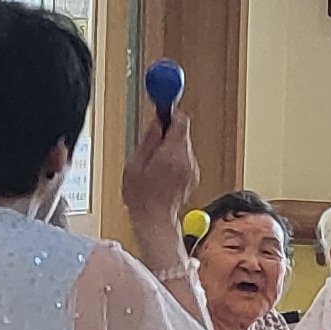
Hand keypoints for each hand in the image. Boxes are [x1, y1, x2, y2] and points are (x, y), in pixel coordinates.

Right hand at [119, 97, 198, 243]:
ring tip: (152, 164)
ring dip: (169, 147)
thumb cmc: (141, 197)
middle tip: (151, 138)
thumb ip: (148, 140)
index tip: (162, 107)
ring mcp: (193, 169)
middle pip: (182, 133)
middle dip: (167, 132)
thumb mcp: (136, 164)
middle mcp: (187, 160)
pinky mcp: (194, 176)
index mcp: (173, 155)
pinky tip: (161, 173)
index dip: (171, 112)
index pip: (180, 122)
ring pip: (183, 146)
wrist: (154, 221)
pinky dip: (174, 160)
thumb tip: (156, 121)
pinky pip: (184, 159)